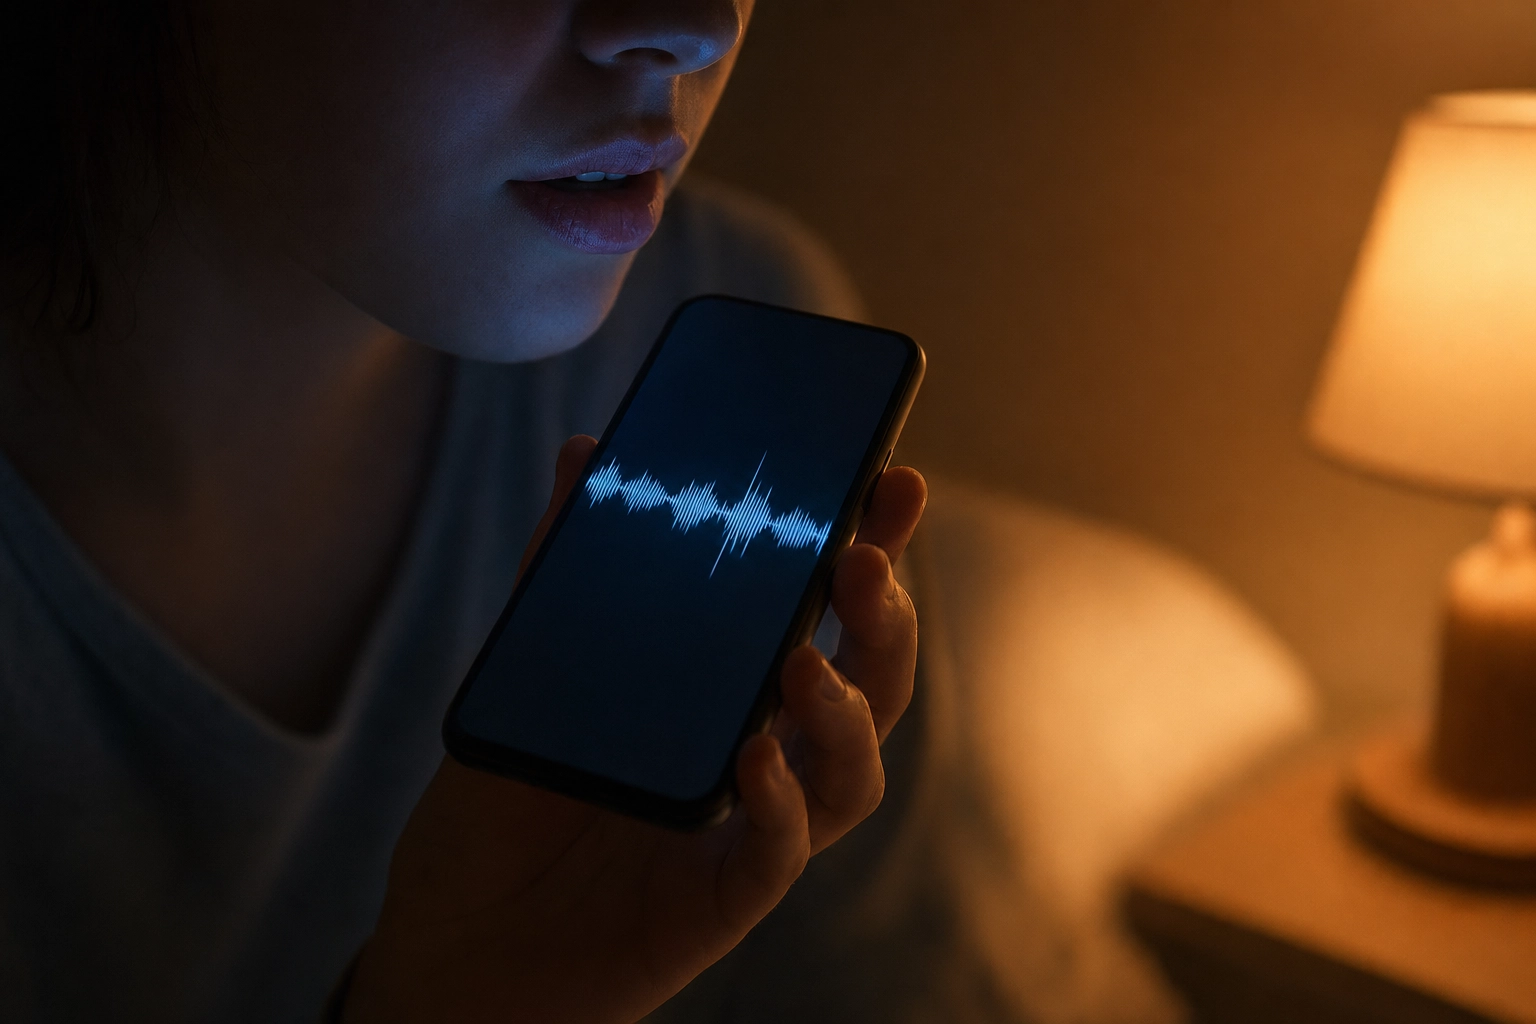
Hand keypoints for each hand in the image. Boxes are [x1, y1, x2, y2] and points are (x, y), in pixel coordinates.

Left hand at [343, 436, 924, 1023]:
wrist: (450, 939)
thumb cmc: (503, 804)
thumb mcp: (528, 671)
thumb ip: (560, 566)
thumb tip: (583, 451)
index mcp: (729, 693)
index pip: (823, 614)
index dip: (873, 548)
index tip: (895, 480)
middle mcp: (760, 755)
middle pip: (867, 686)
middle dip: (885, 619)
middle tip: (864, 561)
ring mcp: (745, 830)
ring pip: (850, 776)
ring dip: (848, 714)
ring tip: (805, 665)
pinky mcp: (717, 900)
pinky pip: (773, 856)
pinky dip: (779, 808)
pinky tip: (755, 762)